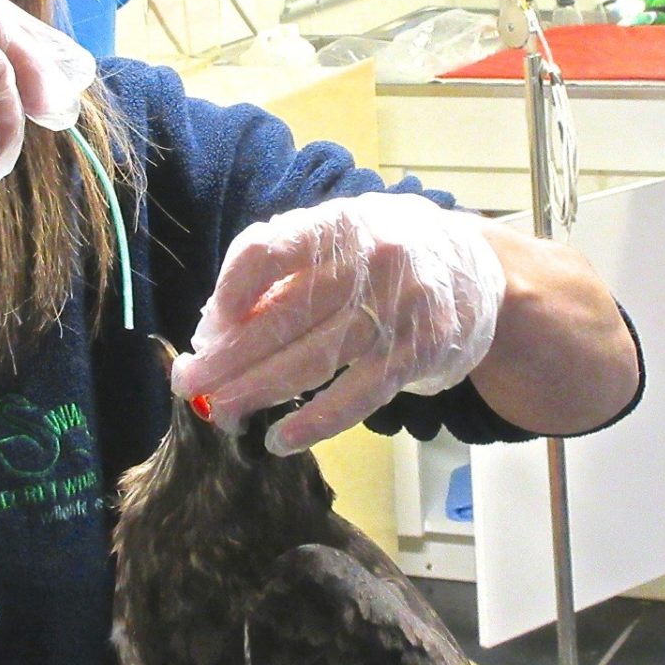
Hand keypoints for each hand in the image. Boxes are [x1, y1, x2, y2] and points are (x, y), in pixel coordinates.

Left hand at [171, 192, 505, 454]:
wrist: (477, 268)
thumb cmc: (382, 254)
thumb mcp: (336, 236)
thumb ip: (281, 269)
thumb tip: (217, 325)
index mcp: (335, 225)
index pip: (263, 255)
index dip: (226, 296)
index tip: (205, 330)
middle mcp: (367, 262)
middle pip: (279, 317)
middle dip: (226, 357)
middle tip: (188, 382)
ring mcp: (396, 309)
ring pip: (312, 361)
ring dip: (257, 392)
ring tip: (219, 413)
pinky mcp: (417, 353)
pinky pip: (357, 396)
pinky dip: (314, 422)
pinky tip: (279, 440)